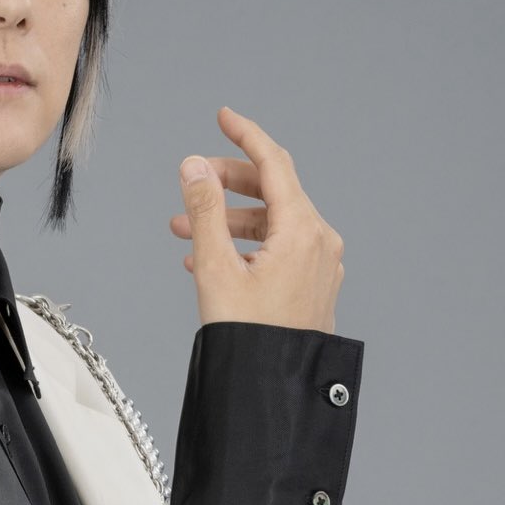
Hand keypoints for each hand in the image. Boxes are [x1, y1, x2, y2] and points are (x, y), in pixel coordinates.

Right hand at [169, 106, 344, 332]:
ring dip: (228, 220)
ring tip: (184, 230)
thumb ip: (204, 211)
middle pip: (273, 191)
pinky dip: (244, 244)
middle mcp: (320, 242)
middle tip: (191, 183)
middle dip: (226, 183)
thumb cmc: (250, 336)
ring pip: (272, 223)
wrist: (273, 388)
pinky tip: (208, 259)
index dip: (245, 135)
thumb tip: (193, 167)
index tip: (223, 117)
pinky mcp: (313, 286)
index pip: (273, 163)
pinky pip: (278, 249)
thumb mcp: (215, 267)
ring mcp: (320, 265)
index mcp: (302, 230)